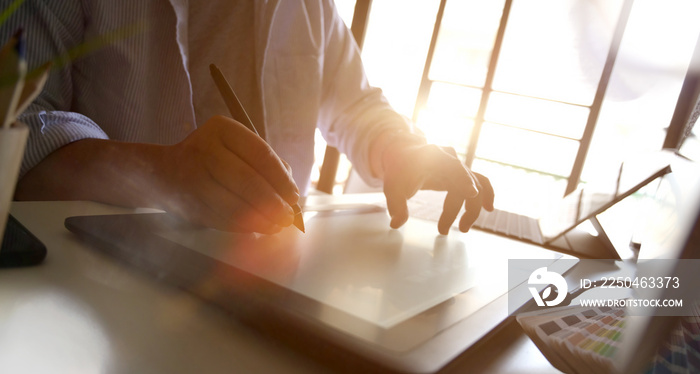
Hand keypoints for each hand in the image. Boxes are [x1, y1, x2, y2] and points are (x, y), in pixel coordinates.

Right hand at [158, 115, 299, 233]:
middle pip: (249, 182)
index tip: (294, 195)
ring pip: (236, 206)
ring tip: (277, 225)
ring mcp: (194, 179)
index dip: (282, 179)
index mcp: (222, 129)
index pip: (261, 155)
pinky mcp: (190, 205)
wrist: (164, 173)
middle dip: (274, 203)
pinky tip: (259, 228)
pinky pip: (225, 221)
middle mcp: (204, 150)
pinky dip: (245, 228)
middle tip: (288, 216)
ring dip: (262, 220)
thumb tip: (291, 192)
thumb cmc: (212, 158)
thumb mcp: (236, 147)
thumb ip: (266, 163)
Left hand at [381, 141, 493, 234]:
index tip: (471, 193)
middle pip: (466, 181)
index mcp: (435, 156)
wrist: (403, 155)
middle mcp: (451, 158)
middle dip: (458, 207)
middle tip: (442, 231)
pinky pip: (479, 182)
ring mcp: (458, 166)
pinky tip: (488, 208)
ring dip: (472, 207)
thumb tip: (396, 224)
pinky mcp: (460, 173)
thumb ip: (395, 204)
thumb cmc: (399, 170)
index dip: (463, 179)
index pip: (453, 166)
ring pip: (476, 185)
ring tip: (464, 228)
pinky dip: (485, 194)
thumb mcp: (392, 186)